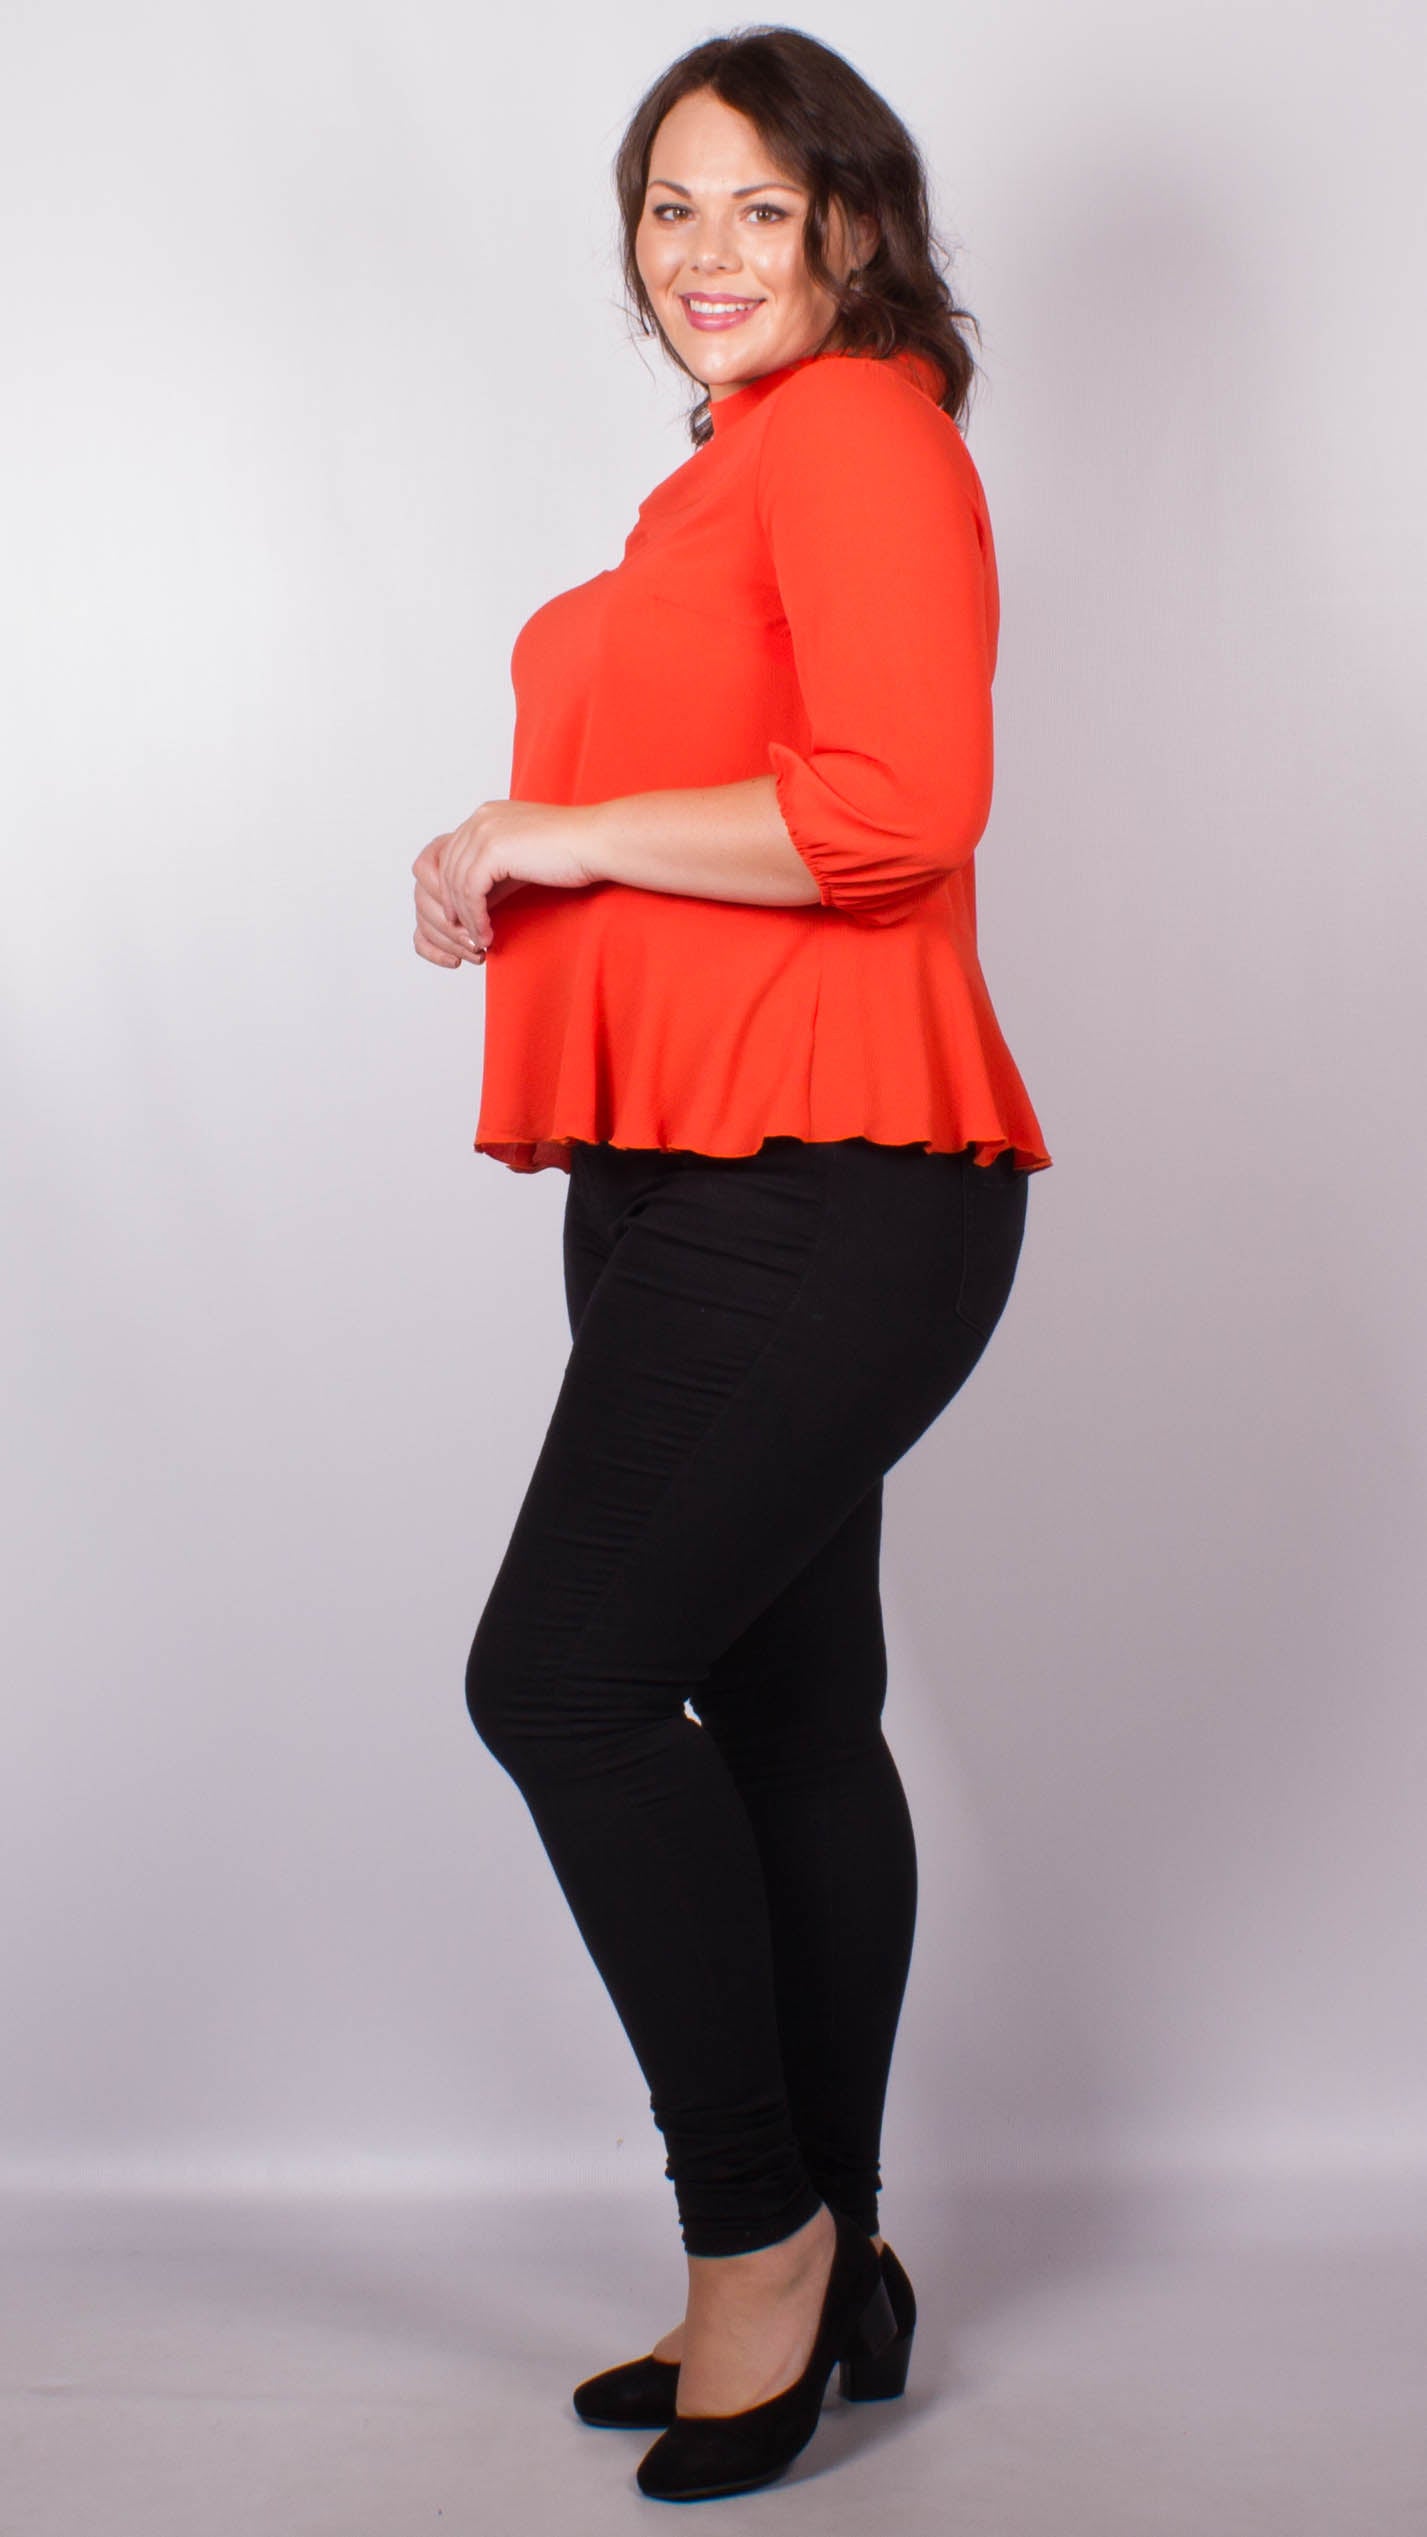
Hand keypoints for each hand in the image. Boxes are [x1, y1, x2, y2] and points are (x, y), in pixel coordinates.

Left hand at [411, 800, 600, 966]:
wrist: (596, 842)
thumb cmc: (570, 852)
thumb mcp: (520, 862)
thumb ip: (493, 876)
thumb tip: (471, 904)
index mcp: (486, 816)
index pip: (452, 855)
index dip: (453, 890)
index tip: (463, 919)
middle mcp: (480, 818)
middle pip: (447, 869)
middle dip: (454, 907)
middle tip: (465, 935)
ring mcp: (484, 831)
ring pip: (456, 883)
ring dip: (465, 918)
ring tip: (479, 940)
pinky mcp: (493, 850)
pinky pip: (470, 892)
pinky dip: (475, 918)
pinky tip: (487, 934)